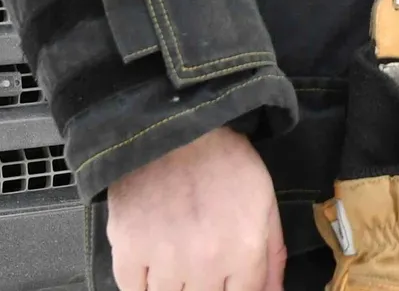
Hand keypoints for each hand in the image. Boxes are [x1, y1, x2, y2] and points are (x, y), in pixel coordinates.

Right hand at [105, 125, 284, 290]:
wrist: (174, 123)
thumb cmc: (223, 159)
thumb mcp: (263, 199)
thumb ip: (271, 255)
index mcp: (244, 248)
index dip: (235, 289)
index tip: (225, 278)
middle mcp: (206, 261)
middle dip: (205, 286)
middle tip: (200, 262)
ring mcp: (164, 258)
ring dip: (174, 286)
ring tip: (177, 259)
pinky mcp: (127, 249)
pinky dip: (142, 284)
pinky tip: (152, 264)